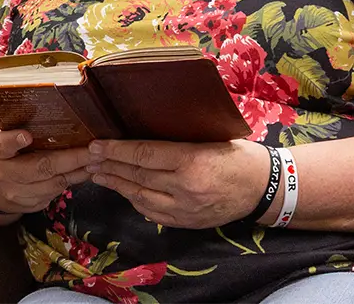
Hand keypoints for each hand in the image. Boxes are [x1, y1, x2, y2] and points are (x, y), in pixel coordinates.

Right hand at [0, 128, 93, 214]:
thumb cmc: (1, 152)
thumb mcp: (0, 135)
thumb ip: (16, 124)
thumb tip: (46, 102)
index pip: (1, 144)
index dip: (13, 140)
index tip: (26, 135)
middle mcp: (2, 174)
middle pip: (39, 167)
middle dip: (70, 158)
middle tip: (93, 149)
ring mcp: (15, 194)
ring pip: (52, 184)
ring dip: (77, 172)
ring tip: (97, 160)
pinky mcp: (28, 206)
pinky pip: (54, 195)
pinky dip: (71, 182)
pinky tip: (84, 171)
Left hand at [86, 138, 269, 228]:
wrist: (263, 187)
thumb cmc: (238, 154)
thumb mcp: (209, 137)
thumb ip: (178, 139)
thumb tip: (142, 130)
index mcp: (192, 160)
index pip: (145, 154)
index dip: (117, 150)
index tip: (97, 145)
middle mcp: (186, 187)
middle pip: (138, 176)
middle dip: (111, 166)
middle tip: (89, 158)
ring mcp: (186, 208)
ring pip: (141, 196)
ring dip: (117, 185)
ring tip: (98, 174)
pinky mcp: (187, 222)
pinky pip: (153, 213)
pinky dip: (135, 201)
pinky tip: (124, 191)